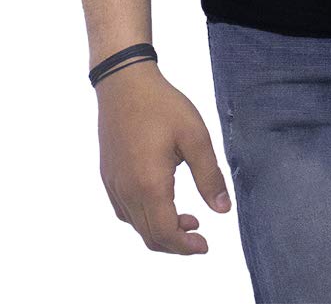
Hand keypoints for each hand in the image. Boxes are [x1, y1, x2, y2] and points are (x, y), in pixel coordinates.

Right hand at [95, 60, 231, 254]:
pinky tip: (159, 201)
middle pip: (149, 235)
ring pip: (136, 225)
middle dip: (176, 243)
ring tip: (186, 217)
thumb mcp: (195, 136)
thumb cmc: (162, 105)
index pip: (165, 234)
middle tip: (198, 234)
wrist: (124, 82)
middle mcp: (127, 191)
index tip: (204, 245)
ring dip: (160, 230)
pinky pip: (124, 210)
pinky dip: (143, 218)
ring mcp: (114, 184)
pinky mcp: (108, 175)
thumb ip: (209, 175)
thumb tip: (222, 210)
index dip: (186, 247)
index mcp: (150, 185)